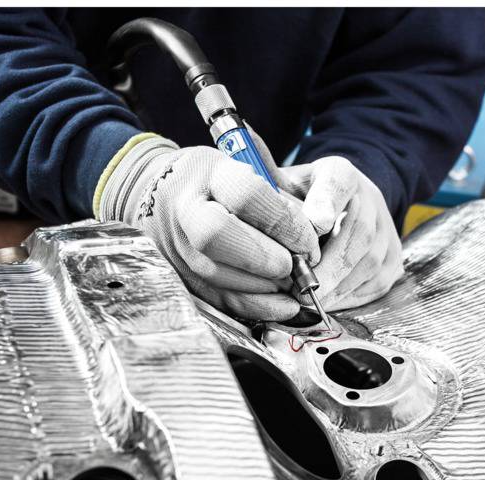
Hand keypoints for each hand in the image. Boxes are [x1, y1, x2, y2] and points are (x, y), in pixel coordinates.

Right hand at [96, 135, 317, 320]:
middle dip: (265, 258)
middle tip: (293, 266)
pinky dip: (254, 307)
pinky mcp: (179, 275)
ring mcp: (176, 244)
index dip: (283, 223)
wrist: (165, 191)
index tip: (307, 241)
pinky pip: (215, 299)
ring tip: (289, 284)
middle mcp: (186, 208)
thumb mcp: (259, 168)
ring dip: (262, 286)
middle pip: (217, 235)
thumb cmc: (223, 181)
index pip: (246, 195)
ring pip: (215, 273)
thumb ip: (289, 195)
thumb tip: (320, 226)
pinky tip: (282, 305)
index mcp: (211, 172)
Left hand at [274, 156, 404, 310]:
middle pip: (359, 233)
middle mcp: (371, 197)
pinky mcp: (394, 256)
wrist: (341, 203)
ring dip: (339, 287)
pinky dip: (352, 297)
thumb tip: (260, 222)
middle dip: (329, 268)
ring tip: (311, 302)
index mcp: (340, 174)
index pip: (337, 183)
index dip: (327, 204)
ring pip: (370, 262)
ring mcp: (386, 227)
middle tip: (301, 290)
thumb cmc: (303, 202)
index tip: (317, 225)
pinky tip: (330, 302)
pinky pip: (377, 282)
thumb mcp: (285, 188)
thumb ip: (274, 200)